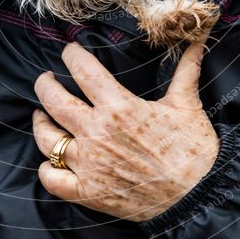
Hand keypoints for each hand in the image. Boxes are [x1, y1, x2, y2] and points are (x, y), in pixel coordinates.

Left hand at [32, 38, 219, 221]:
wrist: (199, 197)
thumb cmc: (194, 150)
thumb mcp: (187, 104)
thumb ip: (185, 69)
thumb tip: (197, 41)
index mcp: (119, 107)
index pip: (83, 70)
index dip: (71, 55)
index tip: (69, 51)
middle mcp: (97, 133)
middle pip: (53, 100)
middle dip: (44, 84)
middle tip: (45, 78)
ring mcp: (89, 165)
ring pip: (47, 139)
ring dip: (40, 123)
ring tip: (41, 114)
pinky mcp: (89, 193)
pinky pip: (52, 179)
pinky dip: (46, 169)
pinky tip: (50, 160)